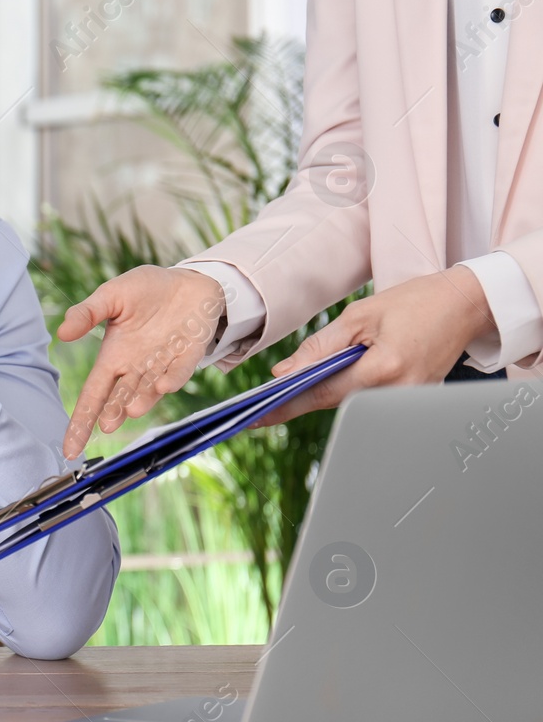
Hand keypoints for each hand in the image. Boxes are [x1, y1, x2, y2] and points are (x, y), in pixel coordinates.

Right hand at [58, 266, 227, 458]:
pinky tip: (163, 385)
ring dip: (141, 401)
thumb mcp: (111, 295)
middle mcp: (136, 368)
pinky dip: (172, 379)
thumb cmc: (146, 290)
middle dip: (112, 412)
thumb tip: (62, 333)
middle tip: (106, 424)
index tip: (70, 449)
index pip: (92, 394)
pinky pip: (179, 371)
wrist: (189, 282)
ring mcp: (163, 365)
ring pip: (148, 390)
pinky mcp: (188, 356)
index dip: (80, 421)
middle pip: (118, 398)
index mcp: (114, 357)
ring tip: (131, 409)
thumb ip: (88, 313)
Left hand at [254, 266, 493, 426]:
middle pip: (337, 402)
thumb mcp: (359, 316)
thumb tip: (283, 373)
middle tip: (267, 401)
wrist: (465, 305)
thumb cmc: (414, 303)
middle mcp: (399, 391)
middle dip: (304, 397)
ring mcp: (410, 400)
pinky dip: (350, 389)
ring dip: (328, 391)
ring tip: (296, 387)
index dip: (286, 406)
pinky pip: (371, 400)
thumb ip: (319, 347)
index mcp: (384, 368)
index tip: (255, 419)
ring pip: (353, 403)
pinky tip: (336, 378)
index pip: (323, 394)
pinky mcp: (415, 400)